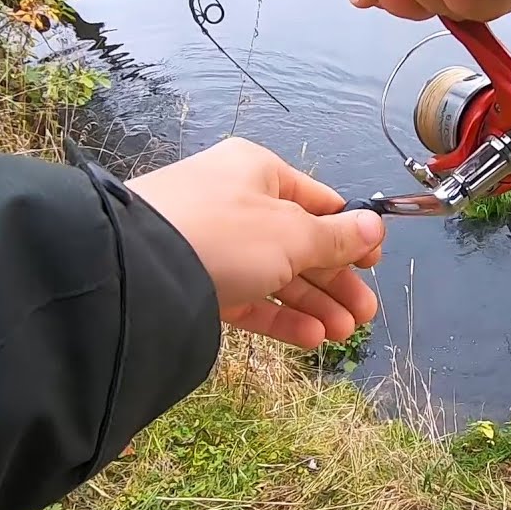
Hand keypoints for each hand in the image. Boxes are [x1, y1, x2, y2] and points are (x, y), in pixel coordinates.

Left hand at [125, 137, 385, 348]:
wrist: (136, 270)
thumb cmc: (222, 234)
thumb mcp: (292, 234)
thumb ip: (336, 237)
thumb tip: (374, 226)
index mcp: (258, 172)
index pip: (317, 201)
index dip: (350, 233)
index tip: (374, 264)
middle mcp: (236, 203)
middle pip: (300, 243)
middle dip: (336, 281)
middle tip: (366, 314)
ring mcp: (214, 244)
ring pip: (276, 275)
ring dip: (314, 304)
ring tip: (344, 333)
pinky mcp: (196, 282)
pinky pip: (248, 298)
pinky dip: (280, 317)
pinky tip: (312, 338)